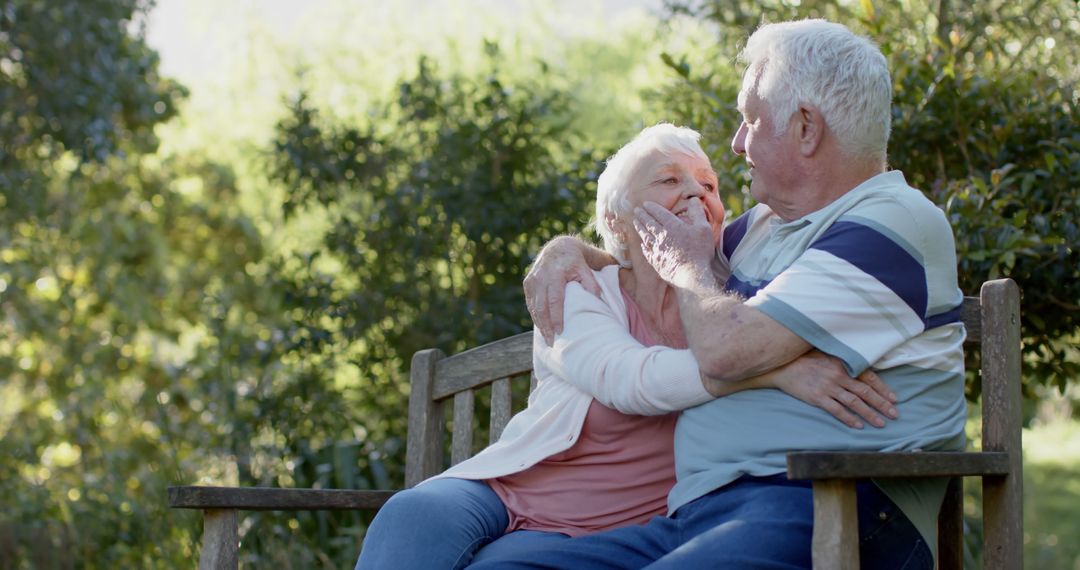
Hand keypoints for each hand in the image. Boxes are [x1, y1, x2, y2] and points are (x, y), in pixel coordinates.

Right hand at [524, 237, 601, 344]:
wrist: (558, 248)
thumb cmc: (575, 262)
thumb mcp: (586, 269)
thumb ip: (592, 284)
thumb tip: (599, 301)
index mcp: (556, 274)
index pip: (554, 300)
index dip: (556, 317)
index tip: (560, 331)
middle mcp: (541, 277)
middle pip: (541, 307)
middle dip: (545, 326)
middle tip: (551, 342)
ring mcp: (532, 280)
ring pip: (534, 307)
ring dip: (539, 324)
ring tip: (547, 338)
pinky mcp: (527, 283)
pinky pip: (530, 303)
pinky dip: (535, 316)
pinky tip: (542, 327)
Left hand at [633, 200, 715, 289]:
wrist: (692, 275)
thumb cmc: (700, 251)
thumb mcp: (703, 228)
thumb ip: (697, 213)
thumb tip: (693, 200)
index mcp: (672, 226)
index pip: (658, 213)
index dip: (651, 207)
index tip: (645, 204)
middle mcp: (661, 236)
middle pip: (649, 223)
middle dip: (642, 215)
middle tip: (636, 210)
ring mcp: (657, 250)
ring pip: (645, 236)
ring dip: (639, 228)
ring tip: (635, 223)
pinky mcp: (656, 262)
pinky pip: (647, 251)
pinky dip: (643, 246)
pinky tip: (642, 244)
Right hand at [761, 351, 898, 428]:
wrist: (782, 366)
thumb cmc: (805, 360)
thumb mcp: (827, 355)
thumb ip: (844, 362)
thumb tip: (862, 370)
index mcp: (842, 363)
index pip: (868, 377)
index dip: (882, 389)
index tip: (894, 399)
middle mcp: (838, 375)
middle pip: (865, 391)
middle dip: (881, 404)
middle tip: (894, 414)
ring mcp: (828, 387)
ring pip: (854, 402)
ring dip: (869, 413)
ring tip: (880, 423)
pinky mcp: (817, 397)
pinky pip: (837, 410)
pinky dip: (849, 418)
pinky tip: (858, 425)